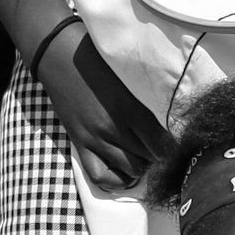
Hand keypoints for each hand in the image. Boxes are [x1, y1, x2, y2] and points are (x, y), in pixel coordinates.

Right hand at [35, 20, 168, 190]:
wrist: (58, 55)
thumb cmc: (97, 59)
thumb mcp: (129, 76)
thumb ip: (147, 99)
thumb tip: (171, 118)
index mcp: (131, 108)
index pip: (163, 143)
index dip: (173, 147)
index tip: (176, 143)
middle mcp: (114, 127)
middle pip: (150, 158)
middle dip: (159, 156)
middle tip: (160, 147)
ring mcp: (95, 138)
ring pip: (131, 170)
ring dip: (142, 166)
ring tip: (144, 155)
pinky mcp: (80, 144)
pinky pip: (100, 176)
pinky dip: (117, 180)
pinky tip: (124, 171)